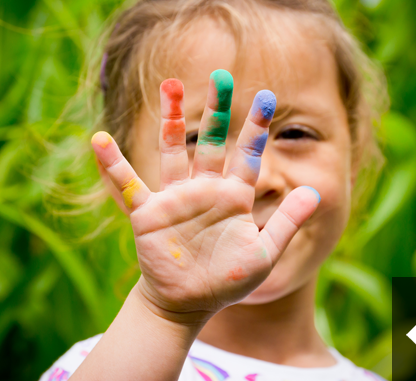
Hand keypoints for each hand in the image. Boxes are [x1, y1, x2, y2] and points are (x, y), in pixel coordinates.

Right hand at [92, 69, 319, 322]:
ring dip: (172, 120)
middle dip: (218, 111)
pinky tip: (99, 140)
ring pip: (173, 151)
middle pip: (212, 141)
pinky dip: (114, 165)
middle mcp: (205, 189)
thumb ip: (288, 223)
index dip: (258, 128)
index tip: (267, 96)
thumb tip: (315, 192)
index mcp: (234, 197)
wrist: (189, 302)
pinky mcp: (148, 214)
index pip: (248, 155)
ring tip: (170, 85)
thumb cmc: (227, 279)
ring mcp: (176, 199)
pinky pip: (129, 185)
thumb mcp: (264, 253)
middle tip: (222, 77)